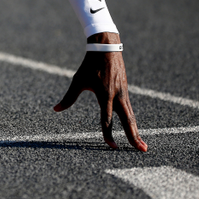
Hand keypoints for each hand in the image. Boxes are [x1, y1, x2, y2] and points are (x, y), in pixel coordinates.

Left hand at [54, 33, 147, 151]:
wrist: (106, 47)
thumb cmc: (90, 65)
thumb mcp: (77, 80)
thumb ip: (68, 97)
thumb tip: (55, 109)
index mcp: (104, 94)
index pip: (107, 119)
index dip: (108, 133)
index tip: (111, 146)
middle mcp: (117, 95)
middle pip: (127, 120)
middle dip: (134, 136)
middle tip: (142, 150)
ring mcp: (123, 93)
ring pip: (131, 116)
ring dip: (136, 131)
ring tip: (142, 145)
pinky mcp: (125, 91)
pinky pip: (129, 109)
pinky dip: (132, 121)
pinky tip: (133, 128)